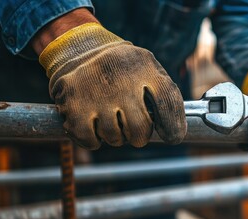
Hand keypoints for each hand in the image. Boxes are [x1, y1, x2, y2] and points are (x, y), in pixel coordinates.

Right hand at [38, 22, 185, 148]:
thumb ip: (167, 98)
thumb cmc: (125, 71)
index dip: (173, 126)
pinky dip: (94, 140)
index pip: (167, 102)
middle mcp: (119, 78)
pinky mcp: (71, 103)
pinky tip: (95, 126)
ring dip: (116, 136)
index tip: (172, 137)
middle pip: (140, 128)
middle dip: (139, 136)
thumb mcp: (150, 70)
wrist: (81, 50)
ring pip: (115, 137)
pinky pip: (90, 140)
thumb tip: (176, 135)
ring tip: (112, 119)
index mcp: (144, 66)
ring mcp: (94, 91)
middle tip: (134, 128)